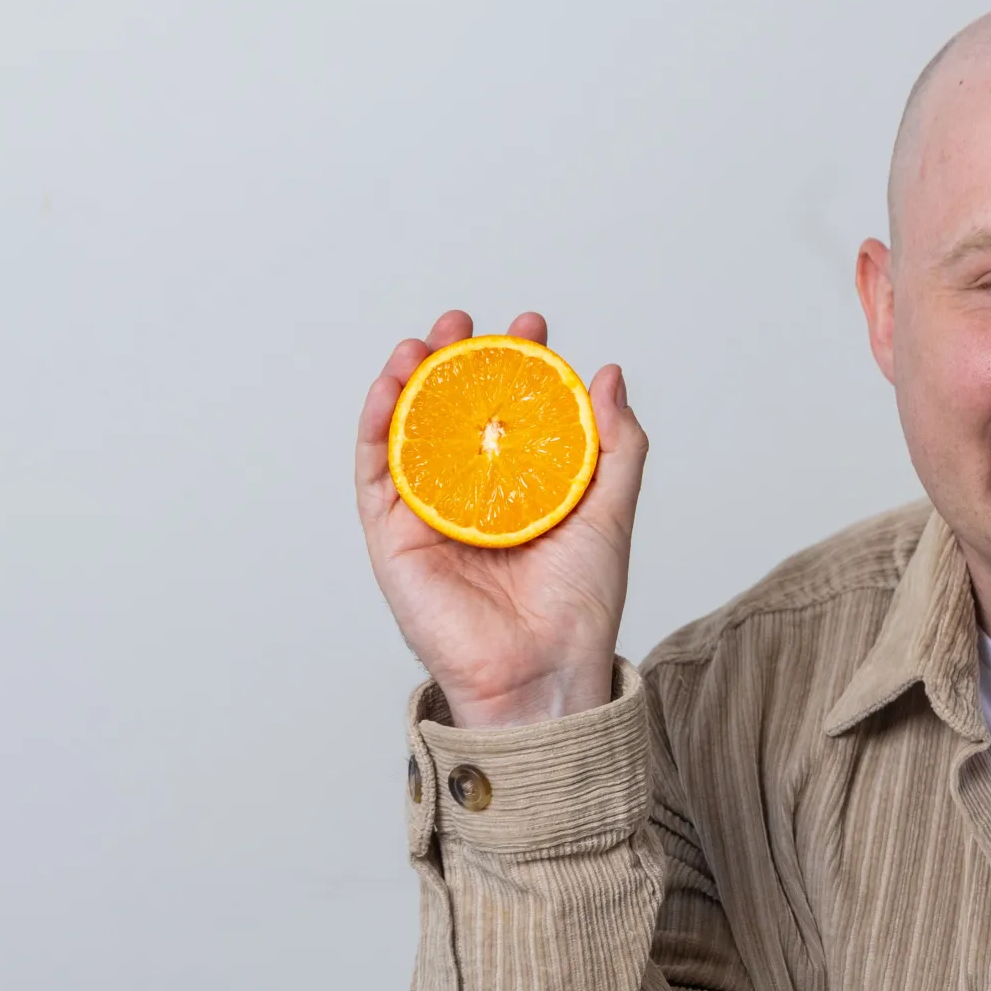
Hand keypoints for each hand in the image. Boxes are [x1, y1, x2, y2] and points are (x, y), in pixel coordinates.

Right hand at [354, 310, 649, 727]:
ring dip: (411, 378)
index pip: (511, 411)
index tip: (532, 326)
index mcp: (520, 490)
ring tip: (430, 338)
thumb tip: (609, 374)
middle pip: (453, 411)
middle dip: (458, 359)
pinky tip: (392, 382)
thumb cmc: (581, 605)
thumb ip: (616, 445)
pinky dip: (376, 421)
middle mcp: (471, 497)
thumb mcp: (610, 511)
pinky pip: (374, 470)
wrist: (544, 668)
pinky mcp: (392, 537)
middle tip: (471, 322)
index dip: (516, 365)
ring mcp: (428, 514)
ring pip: (407, 431)